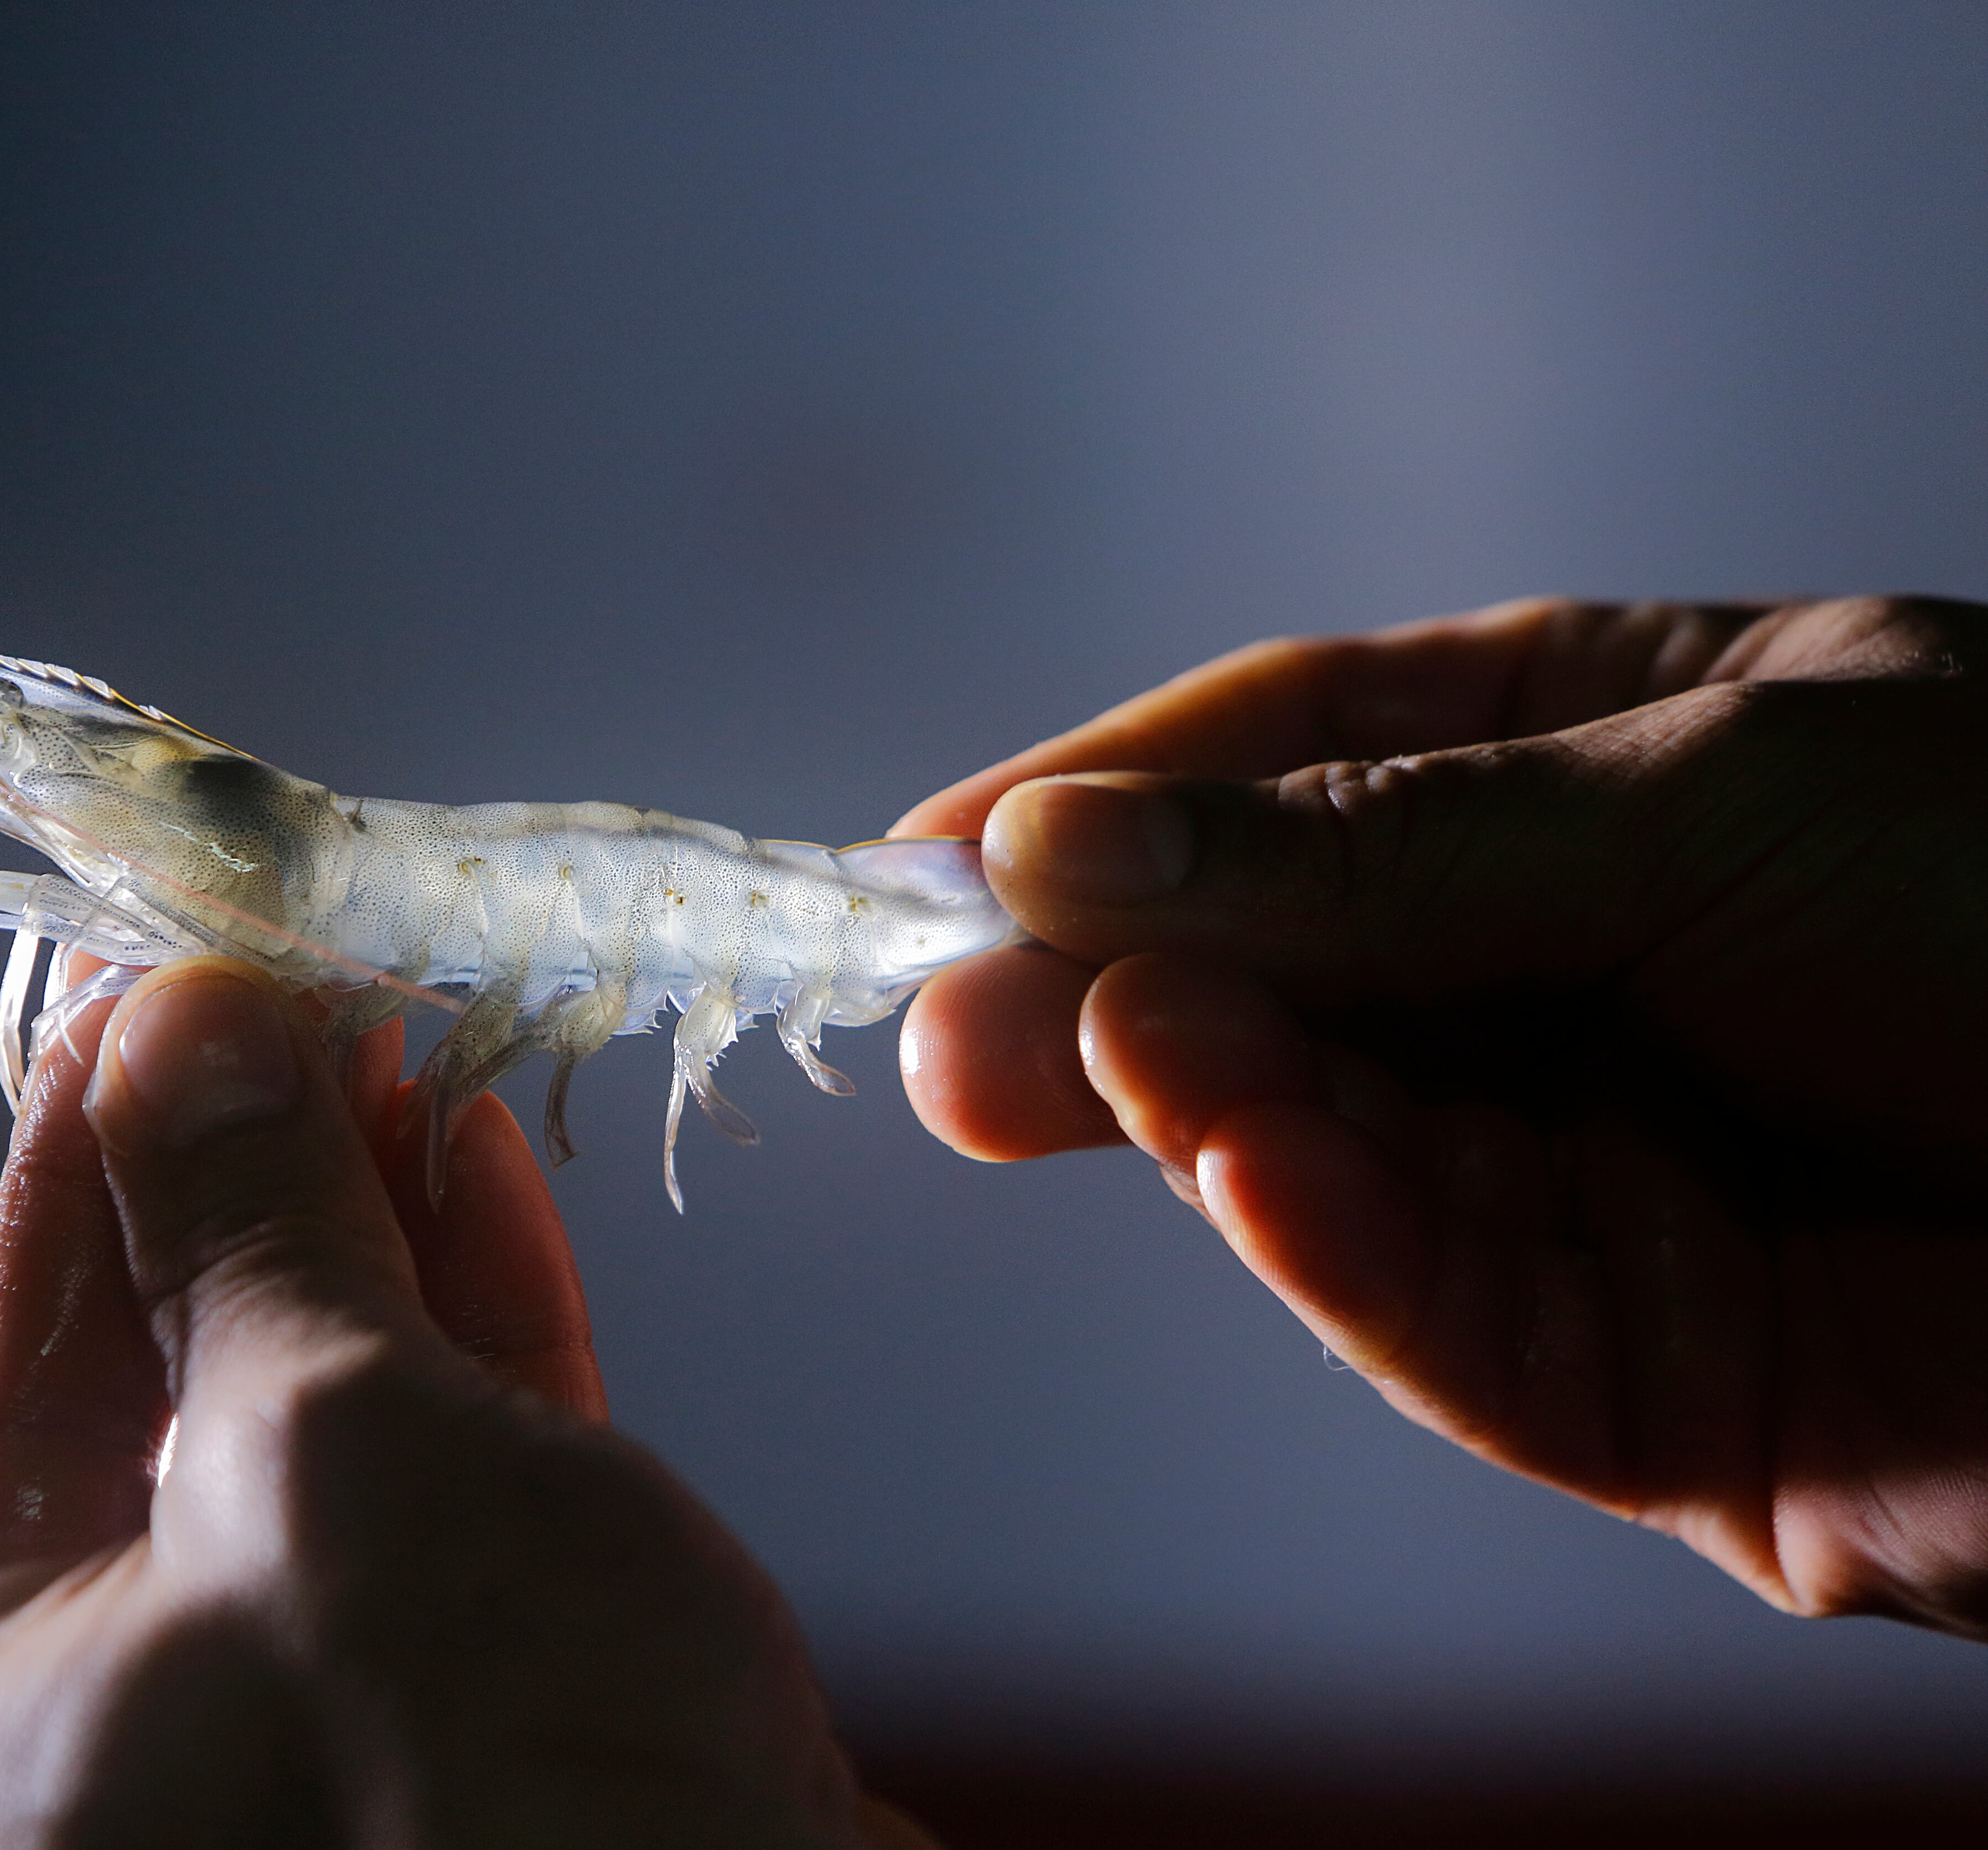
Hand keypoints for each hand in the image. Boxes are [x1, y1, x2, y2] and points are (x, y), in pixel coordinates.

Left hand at [0, 960, 911, 1847]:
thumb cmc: (483, 1797)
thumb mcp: (331, 1458)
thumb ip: (248, 1223)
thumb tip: (192, 1019)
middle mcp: (64, 1738)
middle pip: (21, 1393)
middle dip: (107, 1166)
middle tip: (175, 976)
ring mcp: (268, 1718)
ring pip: (232, 1412)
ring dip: (298, 1208)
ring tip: (351, 1019)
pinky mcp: (447, 1704)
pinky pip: (395, 1474)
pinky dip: (429, 1309)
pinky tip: (465, 1152)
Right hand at [896, 595, 1987, 1635]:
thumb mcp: (1702, 796)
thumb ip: (1378, 852)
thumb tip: (1055, 855)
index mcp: (1590, 770)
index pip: (1285, 771)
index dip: (1096, 814)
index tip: (925, 857)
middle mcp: (1565, 979)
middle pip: (1274, 987)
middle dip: (1115, 999)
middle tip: (948, 1025)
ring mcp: (1592, 1186)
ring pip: (1334, 1168)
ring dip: (1217, 1117)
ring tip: (1123, 1060)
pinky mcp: (1636, 1386)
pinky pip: (1445, 1320)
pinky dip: (1338, 1250)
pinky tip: (1248, 1168)